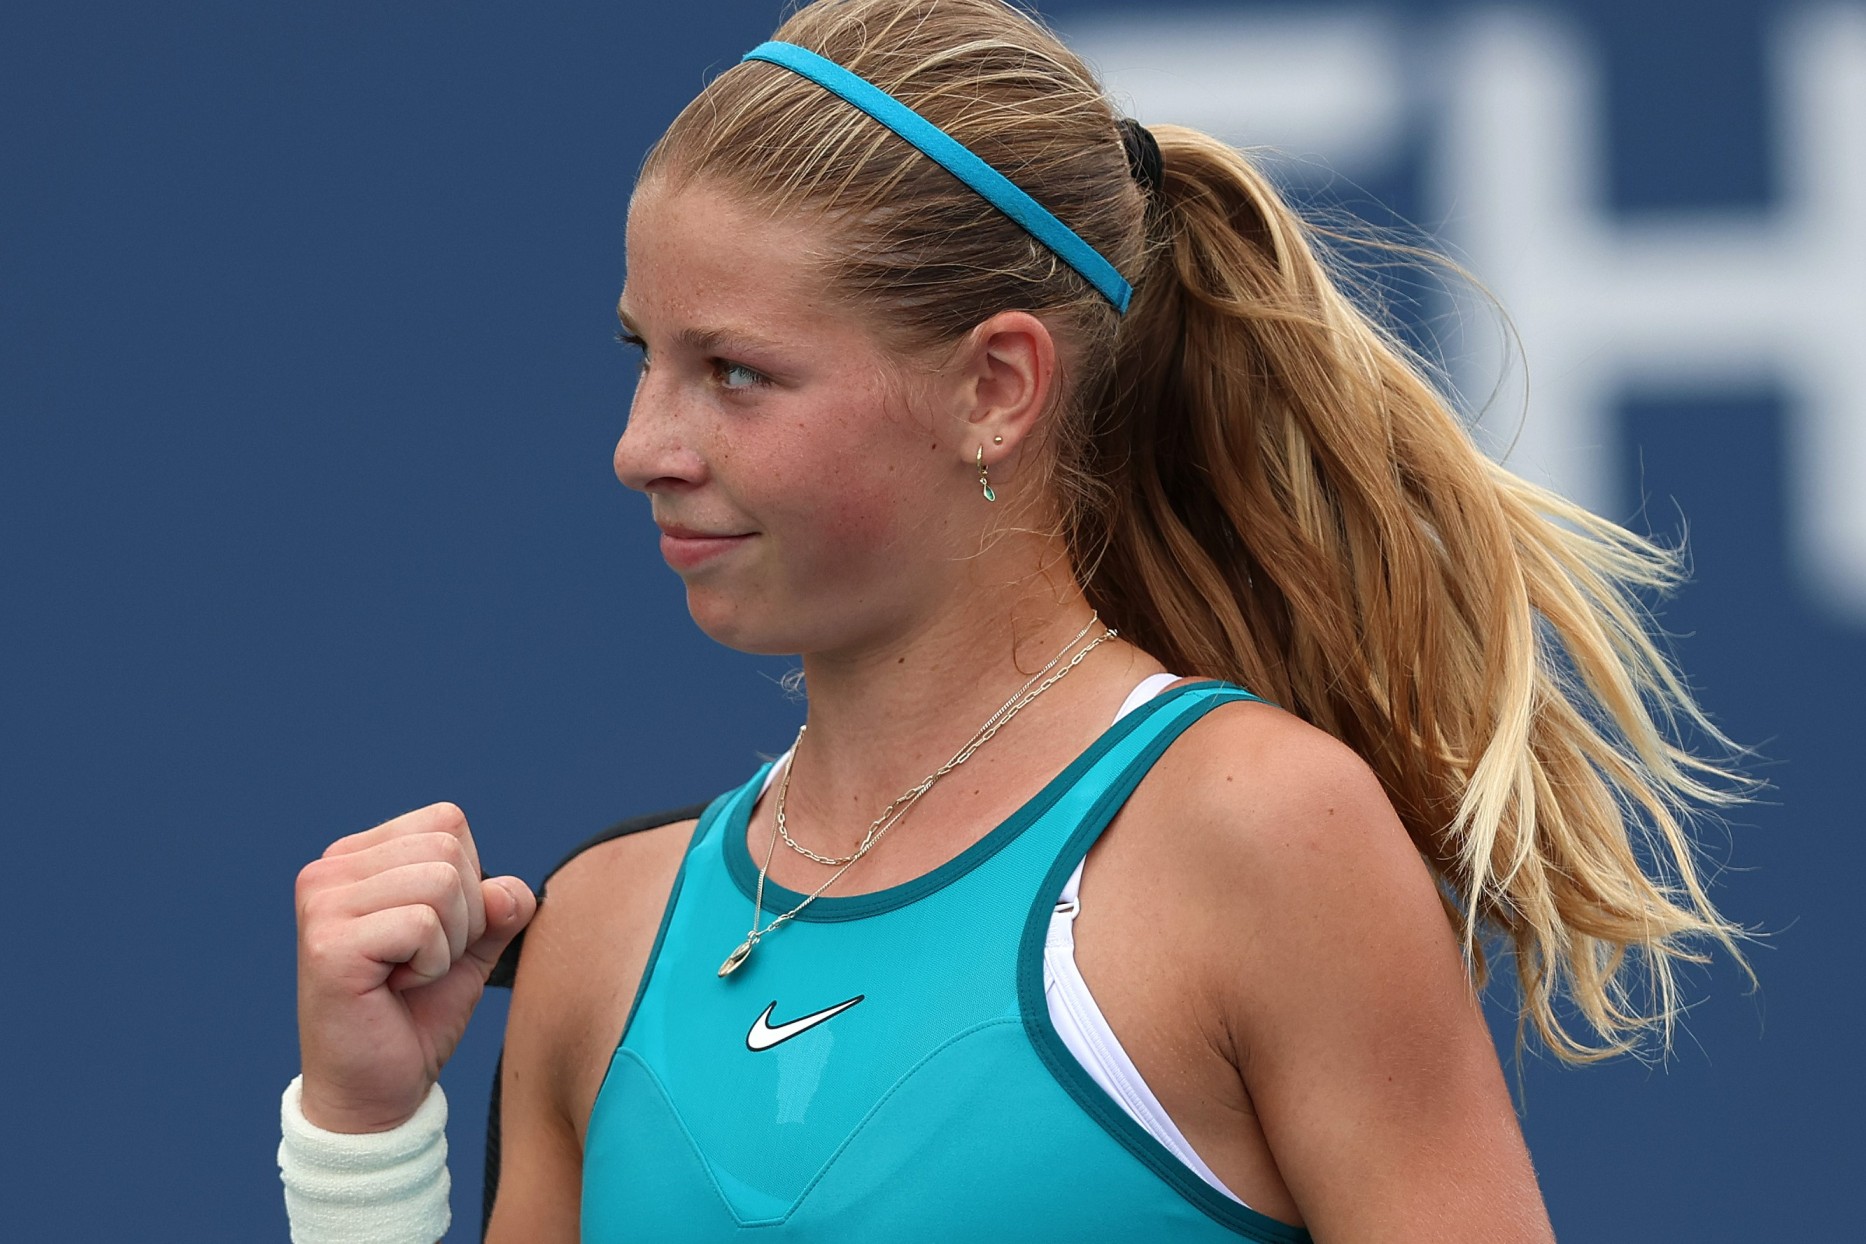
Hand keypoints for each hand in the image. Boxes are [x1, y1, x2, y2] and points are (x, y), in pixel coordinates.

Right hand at [294, 802, 536, 1132]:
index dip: (470, 883)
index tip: (433, 935)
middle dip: (464, 915)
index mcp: (356, 858)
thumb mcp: (471, 947)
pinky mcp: (328, 944)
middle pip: (449, 848)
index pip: (448, 822)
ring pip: (442, 883)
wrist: (375, 1093)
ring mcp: (322, 903)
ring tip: (408, 975)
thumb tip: (511, 891)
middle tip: (423, 962)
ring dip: (448, 943)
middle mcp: (328, 870)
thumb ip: (497, 906)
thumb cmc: (417, 1015)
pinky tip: (395, 990)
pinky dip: (431, 966)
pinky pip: (424, 925)